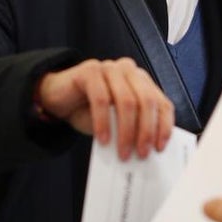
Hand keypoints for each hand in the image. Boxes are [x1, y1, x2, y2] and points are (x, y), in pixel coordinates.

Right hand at [36, 58, 173, 159]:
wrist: (58, 99)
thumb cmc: (90, 111)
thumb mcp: (115, 121)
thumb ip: (132, 128)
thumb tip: (146, 149)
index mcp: (142, 82)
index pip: (162, 103)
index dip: (164, 126)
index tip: (159, 147)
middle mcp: (129, 71)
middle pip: (146, 101)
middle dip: (146, 131)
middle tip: (141, 153)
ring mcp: (110, 68)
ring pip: (126, 101)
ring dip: (126, 131)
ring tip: (122, 152)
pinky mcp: (90, 71)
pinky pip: (101, 99)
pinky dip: (103, 122)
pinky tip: (103, 139)